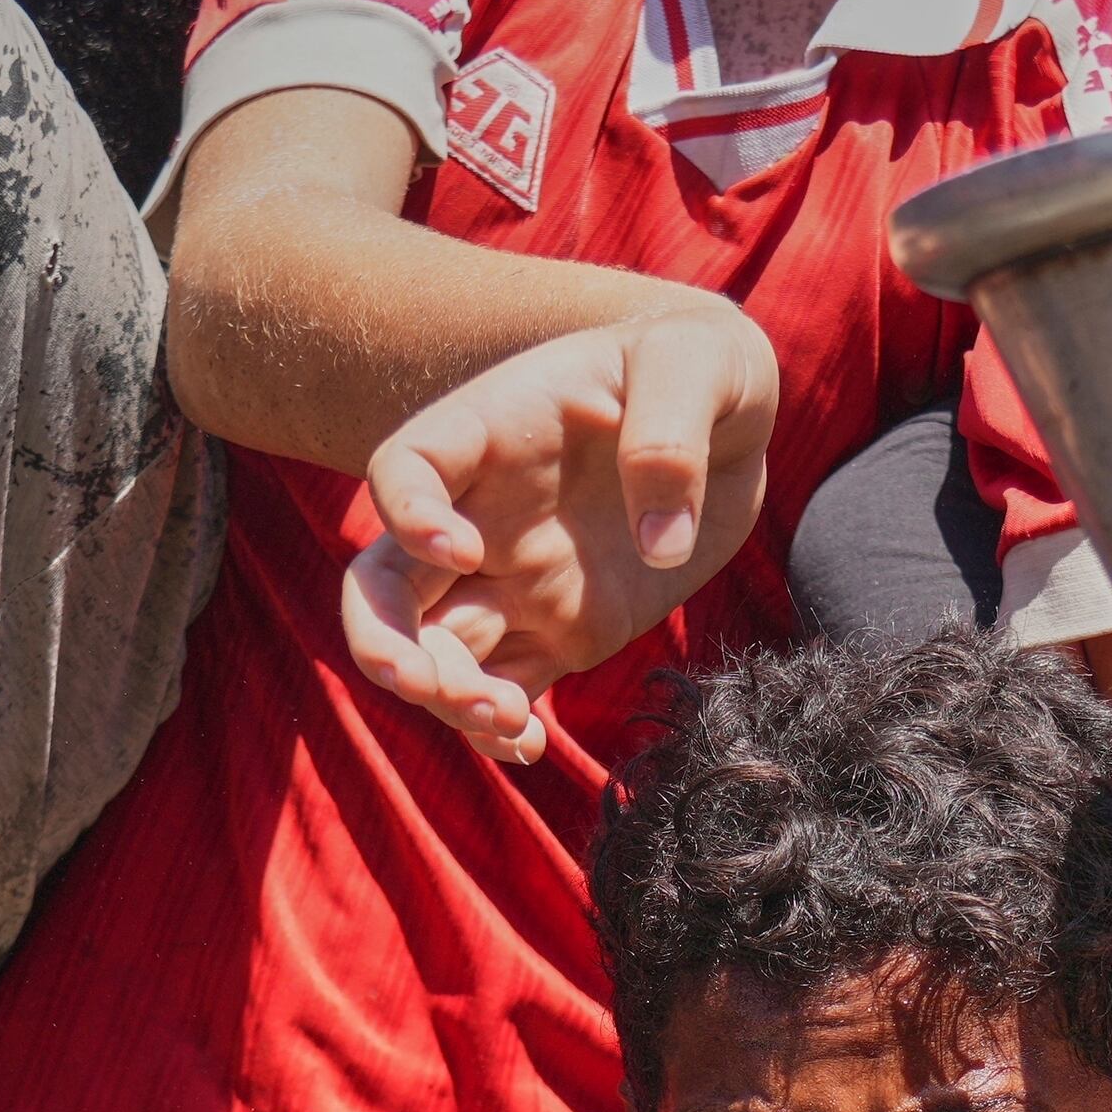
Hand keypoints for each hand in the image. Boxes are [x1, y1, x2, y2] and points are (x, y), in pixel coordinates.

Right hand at [341, 306, 777, 763]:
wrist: (727, 420)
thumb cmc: (696, 367)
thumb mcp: (696, 365)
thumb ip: (670, 438)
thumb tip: (660, 543)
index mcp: (493, 435)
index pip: (406, 469)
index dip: (407, 514)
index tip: (462, 548)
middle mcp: (483, 514)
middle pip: (386, 584)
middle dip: (383, 641)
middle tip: (422, 681)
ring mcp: (515, 580)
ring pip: (438, 650)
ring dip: (446, 697)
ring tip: (509, 722)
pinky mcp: (560, 633)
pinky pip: (504, 690)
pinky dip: (499, 732)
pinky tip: (529, 747)